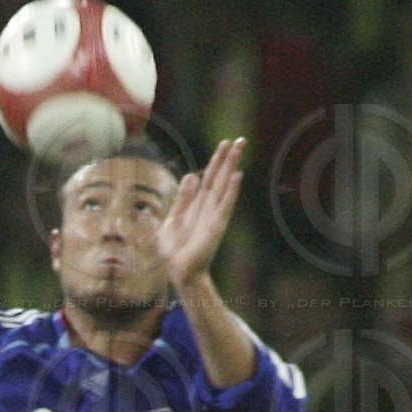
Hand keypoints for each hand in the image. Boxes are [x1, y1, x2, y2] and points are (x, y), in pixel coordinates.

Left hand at [155, 138, 245, 289]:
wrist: (179, 272)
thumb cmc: (174, 250)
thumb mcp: (172, 219)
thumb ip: (181, 199)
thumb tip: (191, 175)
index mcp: (196, 204)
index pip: (208, 176)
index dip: (216, 160)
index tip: (223, 144)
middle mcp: (208, 206)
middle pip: (220, 176)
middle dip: (228, 158)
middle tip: (239, 139)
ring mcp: (214, 215)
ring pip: (225, 185)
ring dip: (232, 166)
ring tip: (240, 148)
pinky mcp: (217, 225)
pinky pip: (226, 204)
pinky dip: (232, 190)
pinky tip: (238, 176)